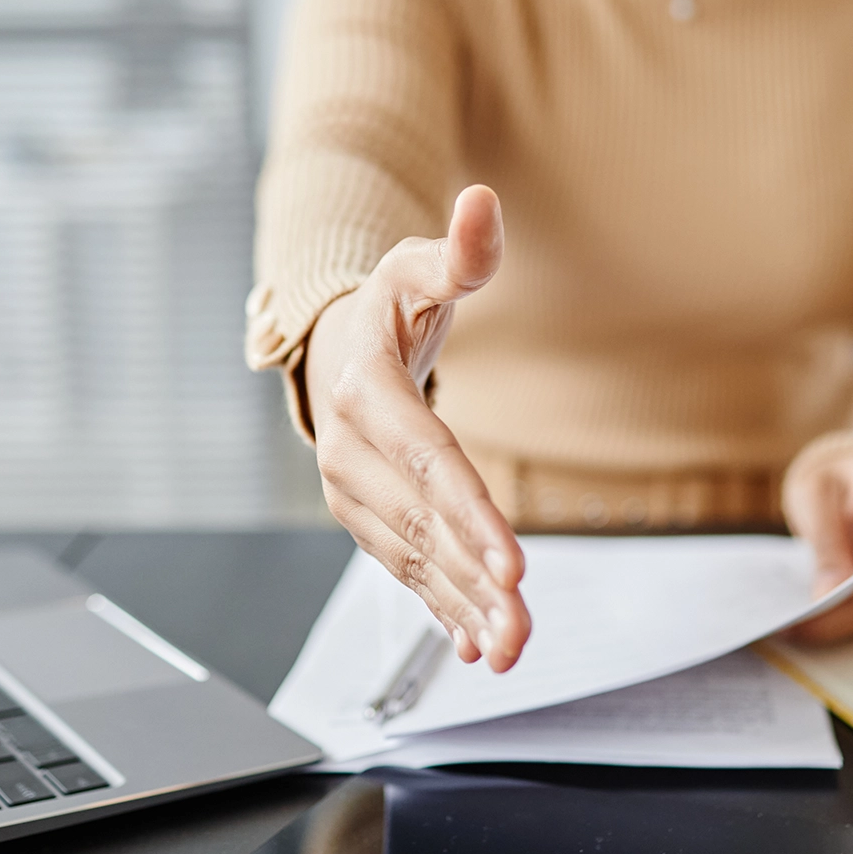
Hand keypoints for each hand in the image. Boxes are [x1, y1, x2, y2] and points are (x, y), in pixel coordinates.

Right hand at [303, 185, 529, 671]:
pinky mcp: (367, 519)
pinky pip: (407, 571)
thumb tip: (482, 204)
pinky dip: (442, 610)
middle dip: (474, 582)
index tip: (512, 565)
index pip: (428, 462)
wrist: (330, 346)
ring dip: (462, 609)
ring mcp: (353, 493)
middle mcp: (349, 453)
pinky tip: (476, 646)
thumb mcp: (419, 269)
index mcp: (365, 392)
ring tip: (511, 650)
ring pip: (415, 560)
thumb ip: (459, 250)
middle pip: (423, 526)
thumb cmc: (385, 306)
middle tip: (522, 627)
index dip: (470, 515)